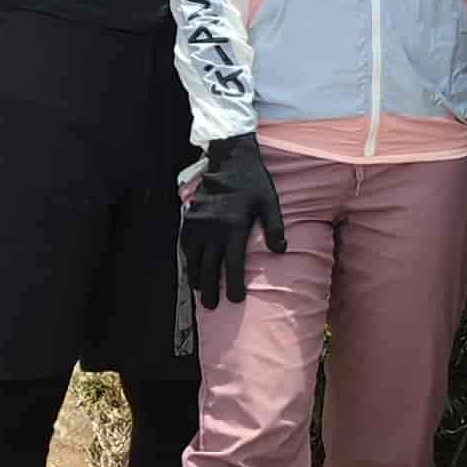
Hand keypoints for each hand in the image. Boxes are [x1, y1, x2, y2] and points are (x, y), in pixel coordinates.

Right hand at [181, 136, 289, 306]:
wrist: (229, 160)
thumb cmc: (253, 182)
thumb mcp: (270, 202)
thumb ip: (274, 227)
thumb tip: (281, 251)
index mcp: (235, 227)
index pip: (233, 264)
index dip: (234, 285)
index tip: (236, 300)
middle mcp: (214, 228)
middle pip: (210, 267)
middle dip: (211, 289)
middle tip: (212, 307)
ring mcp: (198, 224)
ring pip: (195, 259)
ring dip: (197, 278)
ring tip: (201, 293)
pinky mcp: (190, 218)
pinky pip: (185, 244)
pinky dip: (188, 260)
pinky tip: (192, 269)